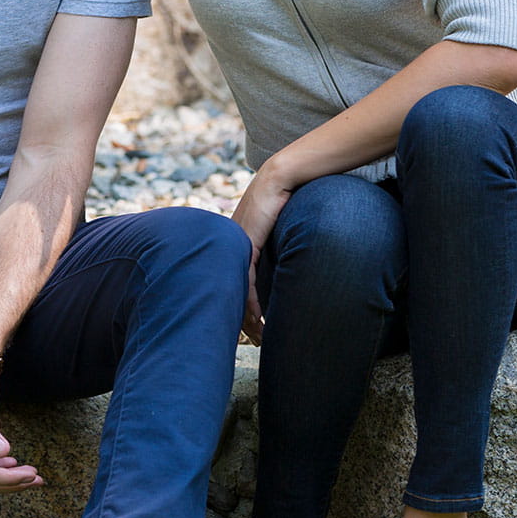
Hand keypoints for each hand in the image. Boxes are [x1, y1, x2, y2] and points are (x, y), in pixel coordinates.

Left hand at [231, 164, 294, 343]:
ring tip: (256, 338)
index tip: (249, 329)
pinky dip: (251, 301)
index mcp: (236, 245)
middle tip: (250, 342)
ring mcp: (236, 246)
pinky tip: (257, 318)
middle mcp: (230, 248)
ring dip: (246, 317)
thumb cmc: (287, 198)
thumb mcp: (277, 228)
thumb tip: (289, 265)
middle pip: (227, 291)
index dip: (240, 308)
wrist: (283, 176)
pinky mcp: (247, 244)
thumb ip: (275, 246)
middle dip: (239, 320)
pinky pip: (246, 280)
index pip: (231, 284)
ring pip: (235, 290)